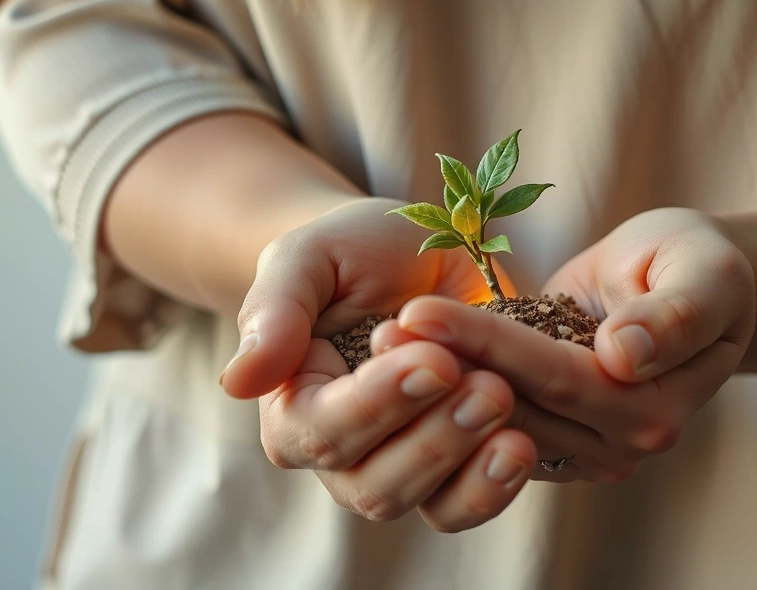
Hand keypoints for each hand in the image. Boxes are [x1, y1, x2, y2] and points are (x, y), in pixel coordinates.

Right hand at [221, 197, 535, 530]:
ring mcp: (397, 466)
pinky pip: (465, 504)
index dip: (377, 404)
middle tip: (488, 386)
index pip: (321, 430)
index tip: (435, 360)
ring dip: (468, 463)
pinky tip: (521, 447)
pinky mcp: (451, 466)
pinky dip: (495, 485)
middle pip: (374, 483)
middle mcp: (339, 453)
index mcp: (292, 407)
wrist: (405, 254)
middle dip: (433, 439)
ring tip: (507, 405)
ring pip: (423, 503)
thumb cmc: (346, 252)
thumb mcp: (306, 258)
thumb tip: (235, 382)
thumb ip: (273, 313)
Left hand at [383, 208, 755, 481]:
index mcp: (656, 406)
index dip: (484, 345)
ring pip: (489, 425)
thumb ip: (677, 315)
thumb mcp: (707, 271)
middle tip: (377, 330)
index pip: (555, 379)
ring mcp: (582, 452)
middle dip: (441, 368)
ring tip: (377, 341)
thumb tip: (625, 355)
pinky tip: (398, 360)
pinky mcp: (549, 443)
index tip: (417, 309)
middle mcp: (619, 444)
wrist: (677, 285)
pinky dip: (443, 396)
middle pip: (513, 407)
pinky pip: (486, 428)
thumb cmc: (694, 266)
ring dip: (431, 386)